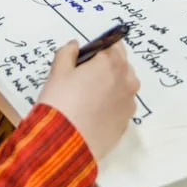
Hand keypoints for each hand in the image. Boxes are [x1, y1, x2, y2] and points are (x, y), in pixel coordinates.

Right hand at [35, 40, 138, 160]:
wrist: (66, 142)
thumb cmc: (61, 101)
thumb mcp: (58, 72)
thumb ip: (67, 53)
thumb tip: (74, 46)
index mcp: (112, 62)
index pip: (112, 44)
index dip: (97, 49)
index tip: (83, 59)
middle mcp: (127, 80)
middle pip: (121, 64)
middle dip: (107, 66)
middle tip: (84, 78)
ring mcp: (129, 102)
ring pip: (124, 85)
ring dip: (112, 84)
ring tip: (89, 96)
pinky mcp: (127, 121)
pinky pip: (122, 104)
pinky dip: (112, 103)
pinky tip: (94, 112)